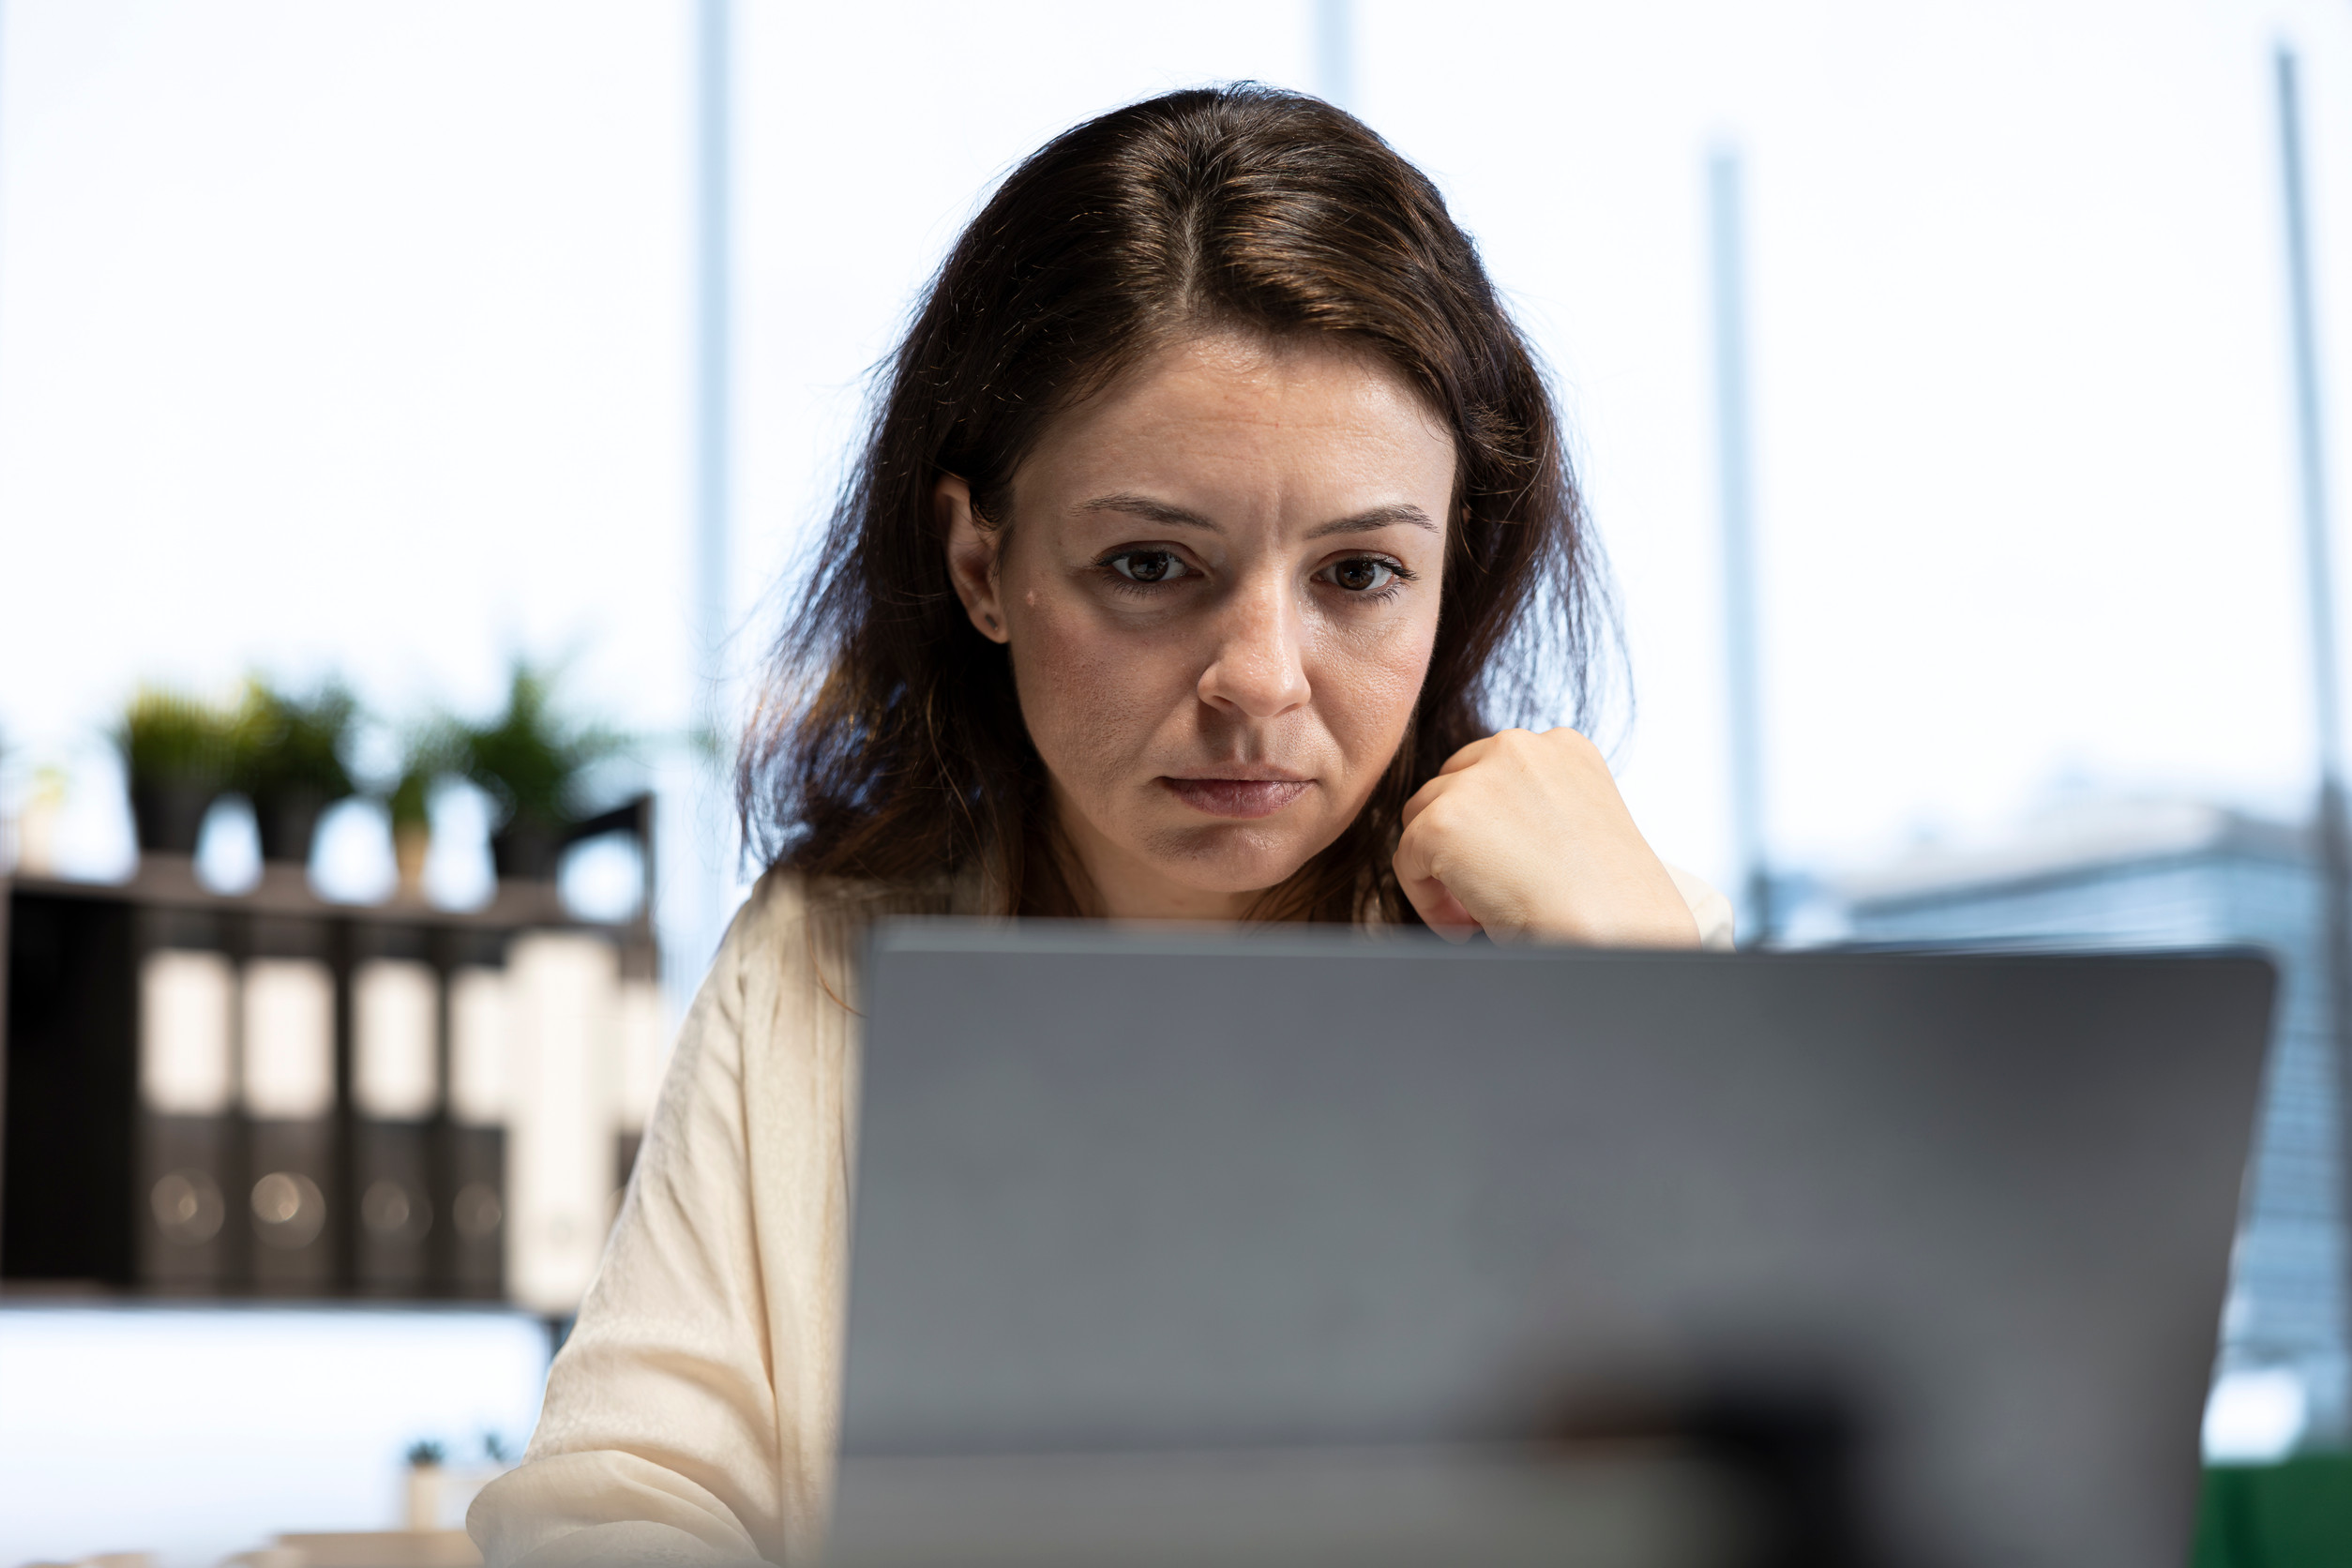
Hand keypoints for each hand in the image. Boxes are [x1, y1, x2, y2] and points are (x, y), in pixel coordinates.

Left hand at [1394, 727, 1700, 946]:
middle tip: (1488, 897)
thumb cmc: (1611, 904)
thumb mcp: (1578, 830)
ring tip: (1480, 916)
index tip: (1509, 873)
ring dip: (1442, 871)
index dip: (1488, 830)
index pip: (1491, 773)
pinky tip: (1471, 927)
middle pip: (1449, 788)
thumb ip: (1530, 809)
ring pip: (1422, 822)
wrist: (1620, 936)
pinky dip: (1428, 901)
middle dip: (1460, 845)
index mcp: (1560, 746)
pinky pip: (1406, 860)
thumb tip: (1479, 832)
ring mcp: (1477, 781)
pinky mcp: (1443, 822)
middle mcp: (1518, 747)